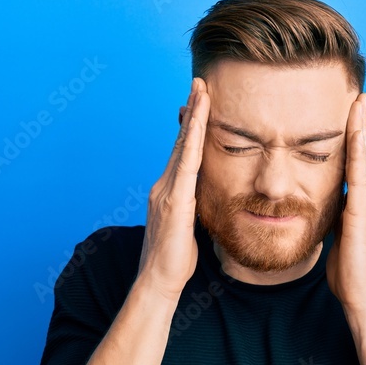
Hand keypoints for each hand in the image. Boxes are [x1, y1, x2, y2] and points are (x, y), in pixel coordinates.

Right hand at [137, 78, 209, 301]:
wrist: (159, 281)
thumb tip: (206, 200)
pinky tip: (198, 123)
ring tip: (201, 91)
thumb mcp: (190, 227)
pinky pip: (185, 163)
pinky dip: (192, 140)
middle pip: (180, 142)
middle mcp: (164, 186)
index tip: (200, 102)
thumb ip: (195, 209)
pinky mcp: (173, 201)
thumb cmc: (175, 260)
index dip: (191, 127)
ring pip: (181, 146)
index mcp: (171, 192)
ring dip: (192, 117)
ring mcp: (166, 191)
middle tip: (200, 83)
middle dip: (190, 111)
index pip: (183, 152)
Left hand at [326, 93, 365, 314]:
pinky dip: (358, 151)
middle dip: (361, 124)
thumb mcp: (336, 240)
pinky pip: (359, 175)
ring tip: (359, 102)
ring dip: (360, 129)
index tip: (352, 116)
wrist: (363, 297)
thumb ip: (334, 221)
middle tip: (360, 95)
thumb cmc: (348, 275)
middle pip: (362, 154)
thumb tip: (325, 211)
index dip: (353, 140)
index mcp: (359, 206)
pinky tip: (355, 132)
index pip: (355, 165)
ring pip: (363, 158)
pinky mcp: (362, 212)